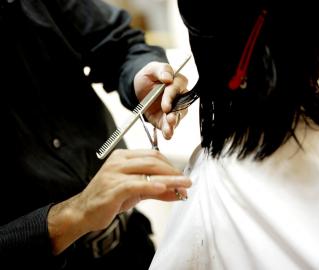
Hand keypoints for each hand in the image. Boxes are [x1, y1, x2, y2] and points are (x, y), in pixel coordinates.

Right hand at [48, 149, 190, 254]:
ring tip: (183, 186)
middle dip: (172, 171)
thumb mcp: (136, 192)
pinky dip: (151, 185)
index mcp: (123, 157)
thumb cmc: (108, 198)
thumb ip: (157, 189)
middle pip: (152, 160)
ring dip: (169, 179)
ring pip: (147, 171)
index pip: (152, 155)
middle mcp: (118, 161)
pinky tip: (163, 188)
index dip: (170, 165)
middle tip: (186, 181)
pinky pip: (136, 184)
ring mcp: (114, 173)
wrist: (84, 212)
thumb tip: (178, 191)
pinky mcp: (112, 188)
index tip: (181, 175)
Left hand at [133, 61, 188, 138]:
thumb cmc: (149, 76)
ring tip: (169, 130)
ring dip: (173, 124)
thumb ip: (162, 70)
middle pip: (181, 106)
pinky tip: (167, 135)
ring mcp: (174, 110)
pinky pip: (170, 126)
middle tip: (170, 119)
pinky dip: (169, 132)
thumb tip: (168, 77)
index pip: (177, 89)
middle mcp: (180, 97)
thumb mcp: (152, 69)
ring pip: (178, 117)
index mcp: (178, 82)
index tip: (165, 106)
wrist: (140, 89)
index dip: (171, 97)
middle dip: (175, 114)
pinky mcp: (166, 120)